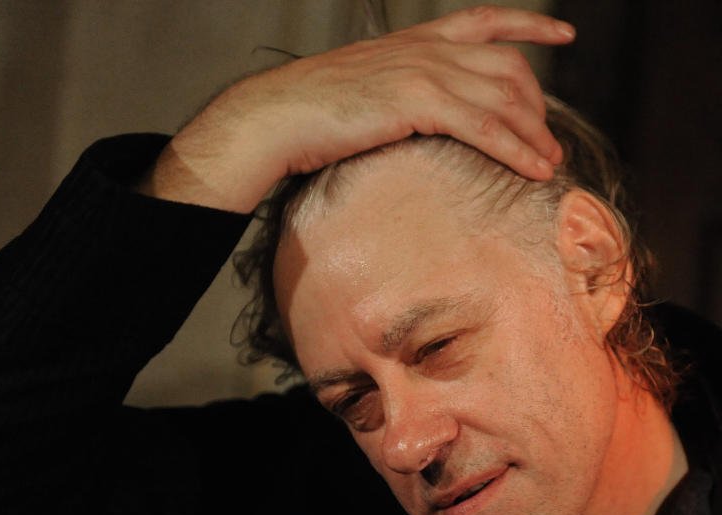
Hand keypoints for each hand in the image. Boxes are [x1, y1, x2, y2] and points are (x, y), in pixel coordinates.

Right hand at [140, 5, 574, 212]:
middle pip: (508, 66)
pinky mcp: (417, 101)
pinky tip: (536, 170)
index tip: (563, 33)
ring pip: (503, 97)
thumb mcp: (365, 87)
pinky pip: (485, 126)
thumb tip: (419, 117)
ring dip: (534, 133)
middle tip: (547, 139)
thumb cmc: (311, 111)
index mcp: (414, 40)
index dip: (531, 23)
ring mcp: (423, 71)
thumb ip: (401, 91)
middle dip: (538, 104)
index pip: (486, 19)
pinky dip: (517, 149)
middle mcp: (426, 49)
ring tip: (550, 162)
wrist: (276, 116)